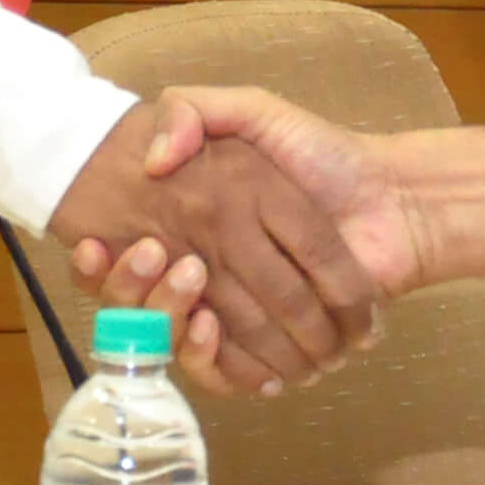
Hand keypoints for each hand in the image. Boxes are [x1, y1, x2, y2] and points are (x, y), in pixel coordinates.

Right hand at [45, 94, 380, 396]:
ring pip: (181, 336)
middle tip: (151, 256)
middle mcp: (214, 272)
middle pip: (150, 300)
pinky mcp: (271, 345)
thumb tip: (152, 156)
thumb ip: (197, 112)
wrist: (393, 197)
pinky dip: (212, 362)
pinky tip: (209, 329)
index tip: (91, 244)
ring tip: (188, 284)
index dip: (107, 260)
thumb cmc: (324, 152)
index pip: (134, 257)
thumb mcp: (252, 111)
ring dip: (169, 317)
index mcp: (202, 225)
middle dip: (135, 287)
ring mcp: (241, 313)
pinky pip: (225, 372)